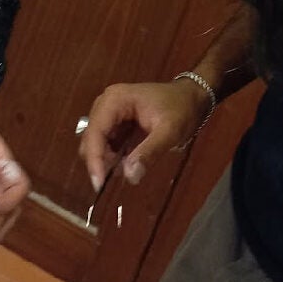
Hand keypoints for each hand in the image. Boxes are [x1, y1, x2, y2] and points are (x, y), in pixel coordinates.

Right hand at [78, 80, 209, 190]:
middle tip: (112, 183)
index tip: (99, 184)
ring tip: (124, 172)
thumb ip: (149, 152)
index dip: (94, 158)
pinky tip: (125, 166)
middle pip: (91, 138)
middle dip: (99, 161)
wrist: (192, 97)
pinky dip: (112, 158)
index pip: (95, 131)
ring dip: (105, 161)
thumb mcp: (170, 131)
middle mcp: (106, 104)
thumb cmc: (182, 110)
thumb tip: (129, 176)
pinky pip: (106, 144)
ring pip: (95, 143)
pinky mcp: (115, 123)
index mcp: (115, 100)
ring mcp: (109, 113)